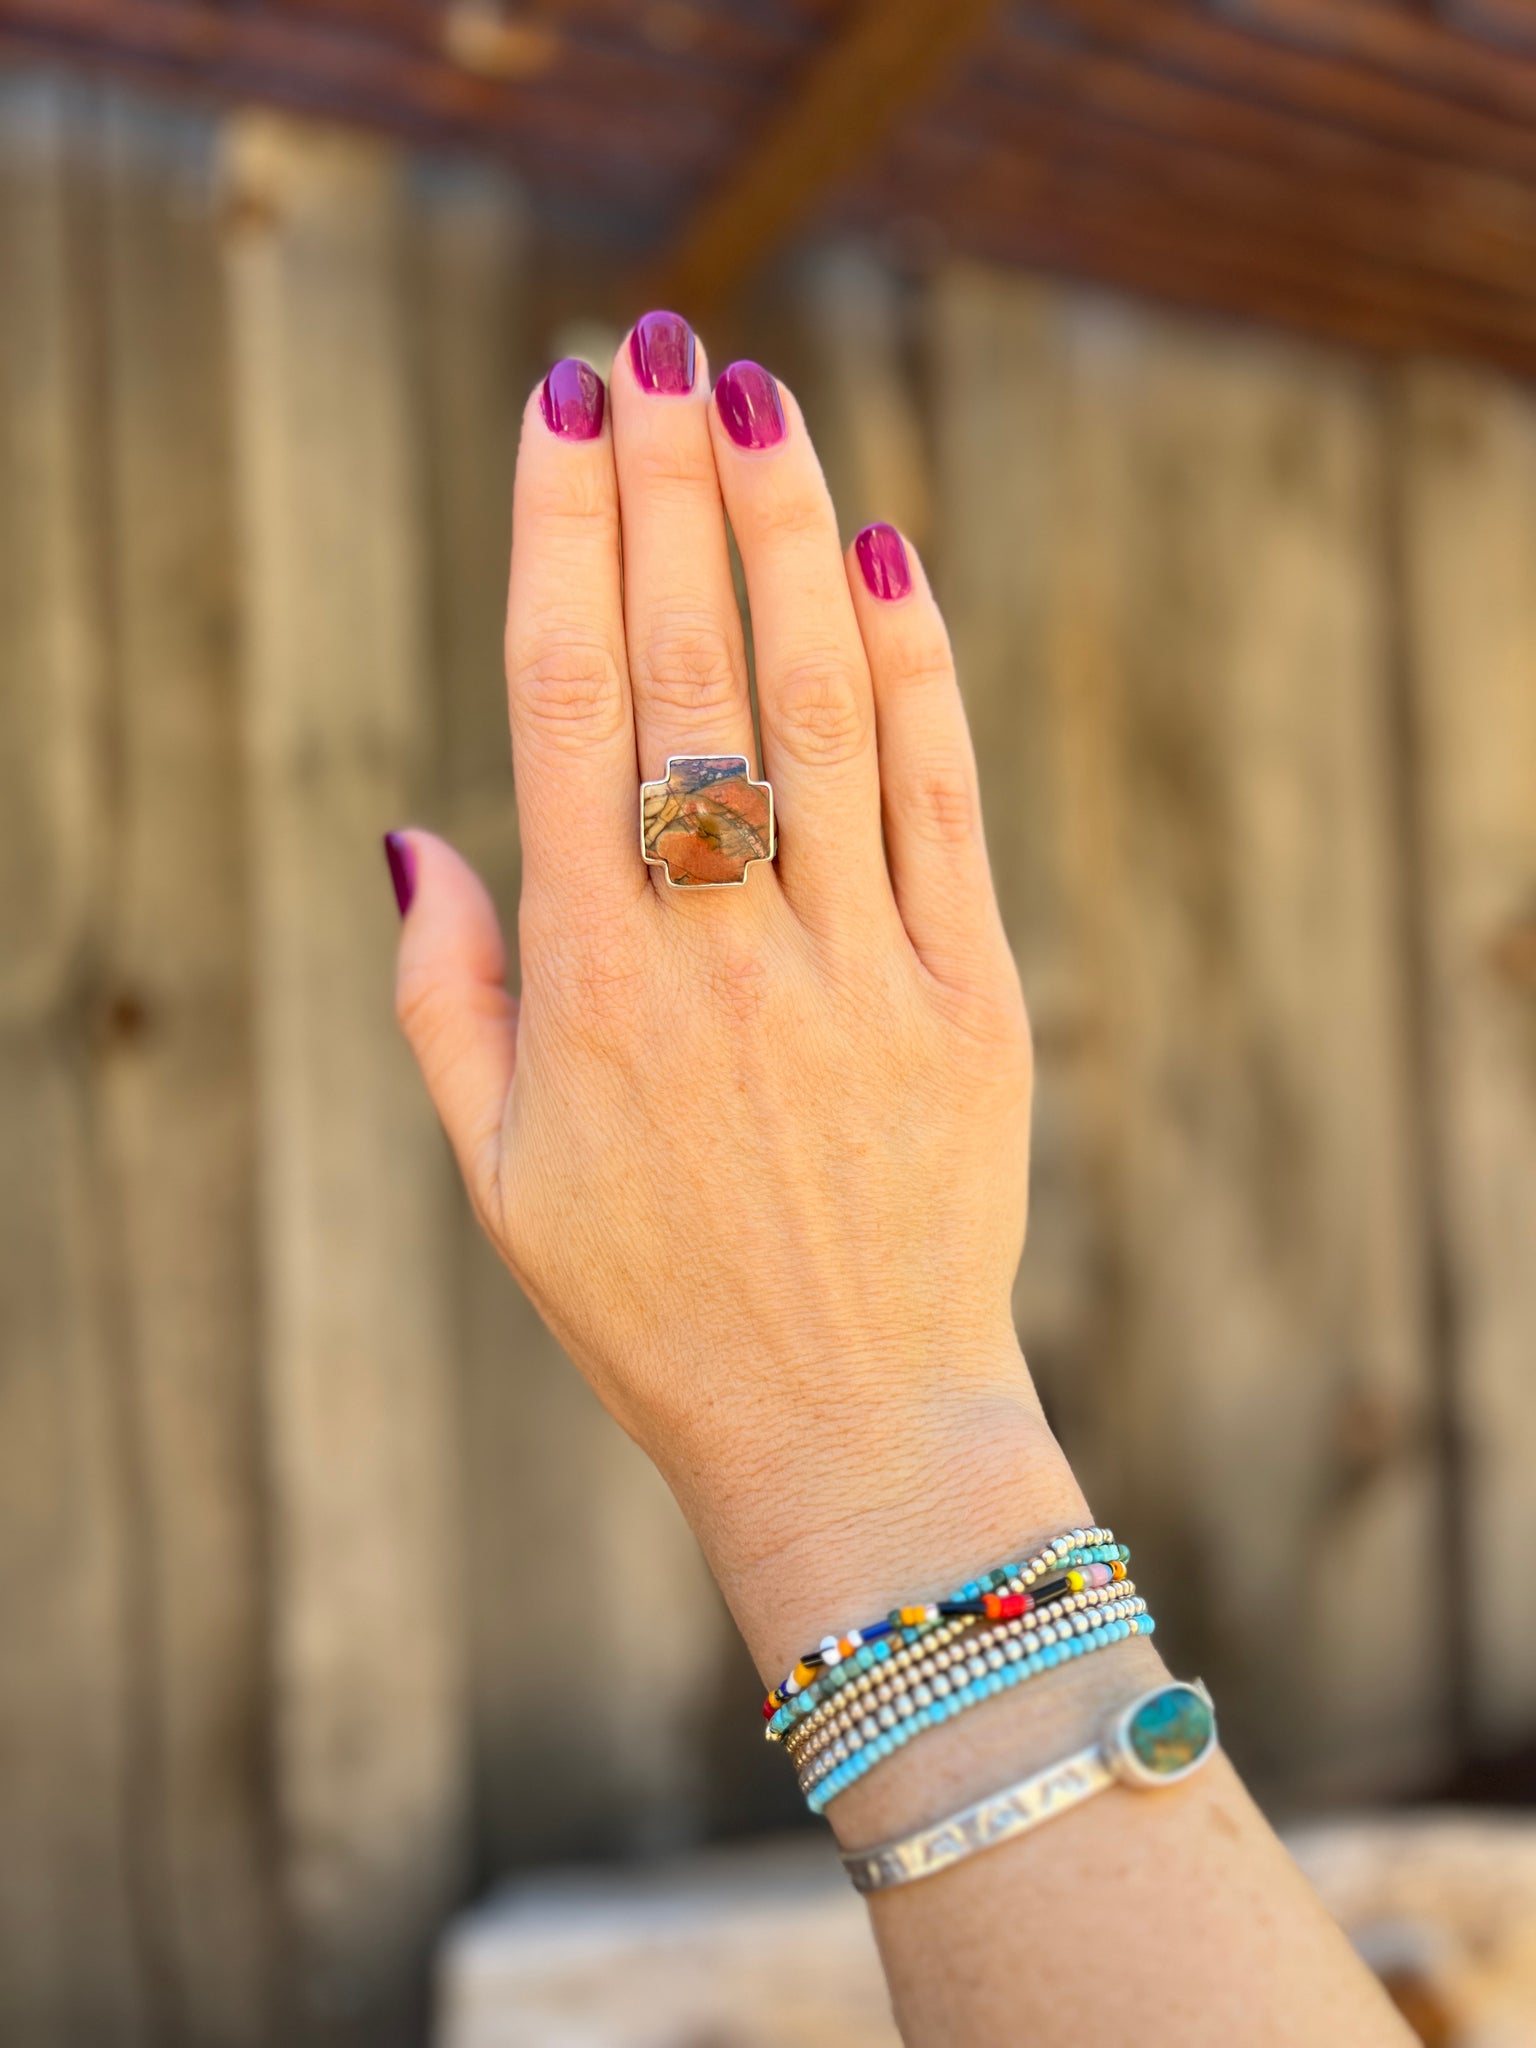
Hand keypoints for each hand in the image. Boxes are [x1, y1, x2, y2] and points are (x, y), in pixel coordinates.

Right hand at [389, 320, 1083, 1672]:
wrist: (849, 1427)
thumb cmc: (653, 1305)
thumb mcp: (499, 1169)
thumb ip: (446, 992)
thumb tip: (415, 824)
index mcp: (593, 981)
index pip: (560, 703)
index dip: (559, 537)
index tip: (561, 411)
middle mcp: (722, 948)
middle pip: (685, 669)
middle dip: (667, 490)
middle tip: (656, 347)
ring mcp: (860, 964)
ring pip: (824, 705)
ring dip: (788, 540)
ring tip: (761, 405)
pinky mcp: (971, 995)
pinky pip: (939, 802)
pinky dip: (918, 674)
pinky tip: (886, 557)